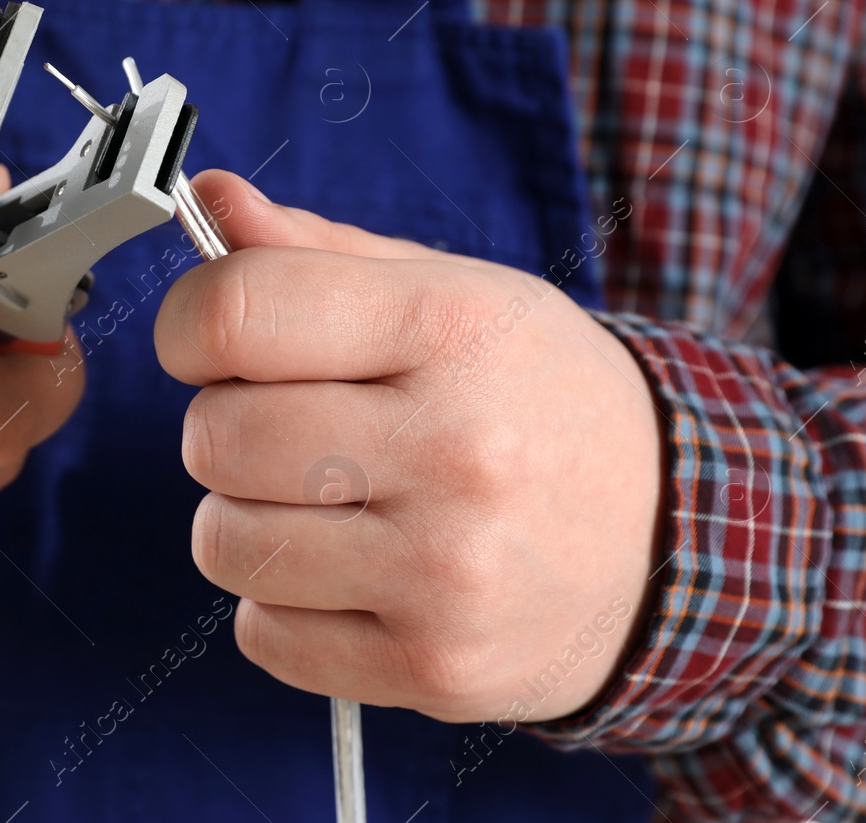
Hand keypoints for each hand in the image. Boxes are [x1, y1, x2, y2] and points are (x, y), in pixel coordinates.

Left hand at [153, 170, 662, 721]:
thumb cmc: (535, 397)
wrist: (673, 533)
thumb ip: (316, 250)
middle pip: (215, 437)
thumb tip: (210, 201)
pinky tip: (354, 572)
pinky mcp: (436, 665)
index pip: (235, 313)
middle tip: (293, 427)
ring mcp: (447, 571)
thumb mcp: (450, 292)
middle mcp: (456, 450)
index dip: (191, 325)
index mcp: (452, 328)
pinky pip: (263, 634)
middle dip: (227, 428)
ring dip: (247, 520)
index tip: (212, 341)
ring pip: (224, 543)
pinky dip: (284, 604)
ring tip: (326, 502)